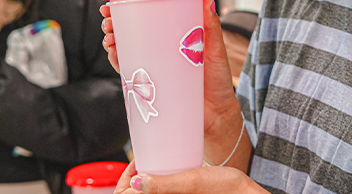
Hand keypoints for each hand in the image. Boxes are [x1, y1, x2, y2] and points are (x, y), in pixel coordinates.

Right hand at [101, 0, 249, 169]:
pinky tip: (114, 53)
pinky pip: (127, 70)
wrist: (216, 114)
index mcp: (174, 35)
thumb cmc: (218, 80)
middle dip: (115, 22)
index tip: (117, 0)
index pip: (149, 16)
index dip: (130, 6)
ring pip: (126, 48)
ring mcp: (154, 65)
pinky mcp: (149, 84)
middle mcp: (161, 48)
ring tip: (109, 36)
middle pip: (132, 30)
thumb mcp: (215, 49)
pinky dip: (117, 60)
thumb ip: (211, 26)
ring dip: (112, 39)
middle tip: (108, 20)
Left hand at [113, 161, 266, 193]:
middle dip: (136, 179)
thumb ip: (162, 185)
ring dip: (148, 181)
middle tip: (146, 160)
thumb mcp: (191, 182)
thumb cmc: (224, 189)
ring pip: (151, 193)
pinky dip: (160, 185)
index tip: (138, 161)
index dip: (127, 179)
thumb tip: (135, 183)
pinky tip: (168, 172)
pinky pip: (164, 193)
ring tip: (157, 163)